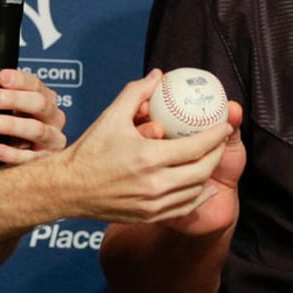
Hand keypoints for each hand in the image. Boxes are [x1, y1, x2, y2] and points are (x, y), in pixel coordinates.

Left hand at [0, 69, 66, 164]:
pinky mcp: (47, 160)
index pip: (36, 85)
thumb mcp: (8, 110)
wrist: (25, 158)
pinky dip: (13, 154)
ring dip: (11, 125)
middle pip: (40, 104)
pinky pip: (31, 158)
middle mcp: (54, 117)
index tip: (1, 77)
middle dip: (13, 99)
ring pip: (38, 129)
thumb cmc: (16, 129)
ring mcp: (53, 140)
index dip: (19, 80)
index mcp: (46, 99)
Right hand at [56, 71, 232, 223]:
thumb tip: (158, 75)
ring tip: (211, 158)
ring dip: (208, 174)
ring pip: (195, 190)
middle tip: (220, 141)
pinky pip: (184, 208)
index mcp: (148, 158)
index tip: (224, 125)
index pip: (195, 147)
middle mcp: (154, 184)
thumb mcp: (112, 117)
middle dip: (217, 154)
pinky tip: (204, 186)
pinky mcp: (149, 217)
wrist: (69, 188)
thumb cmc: (89, 151)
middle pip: (202, 170)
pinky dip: (198, 197)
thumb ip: (137, 93)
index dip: (215, 136)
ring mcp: (153, 204)